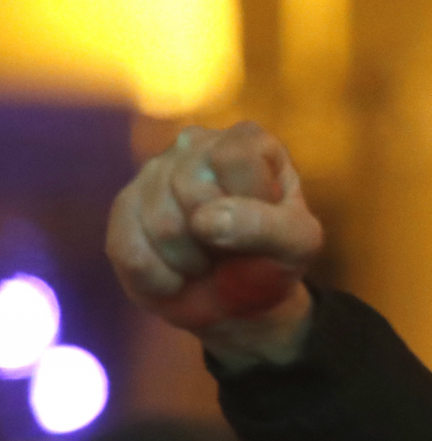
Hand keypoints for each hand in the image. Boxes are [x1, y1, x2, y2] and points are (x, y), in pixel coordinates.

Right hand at [105, 121, 321, 365]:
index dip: (248, 204)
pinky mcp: (125, 207)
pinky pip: (130, 251)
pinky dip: (161, 280)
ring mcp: (155, 172)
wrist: (239, 298)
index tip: (265, 226)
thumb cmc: (275, 259)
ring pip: (161, 224)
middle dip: (217, 238)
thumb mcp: (298, 245)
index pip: (235, 158)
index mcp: (248, 142)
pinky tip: (177, 277)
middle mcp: (196, 144)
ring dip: (192, 263)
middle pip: (191, 190)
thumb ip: (269, 227)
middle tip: (233, 250)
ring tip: (208, 263)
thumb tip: (205, 220)